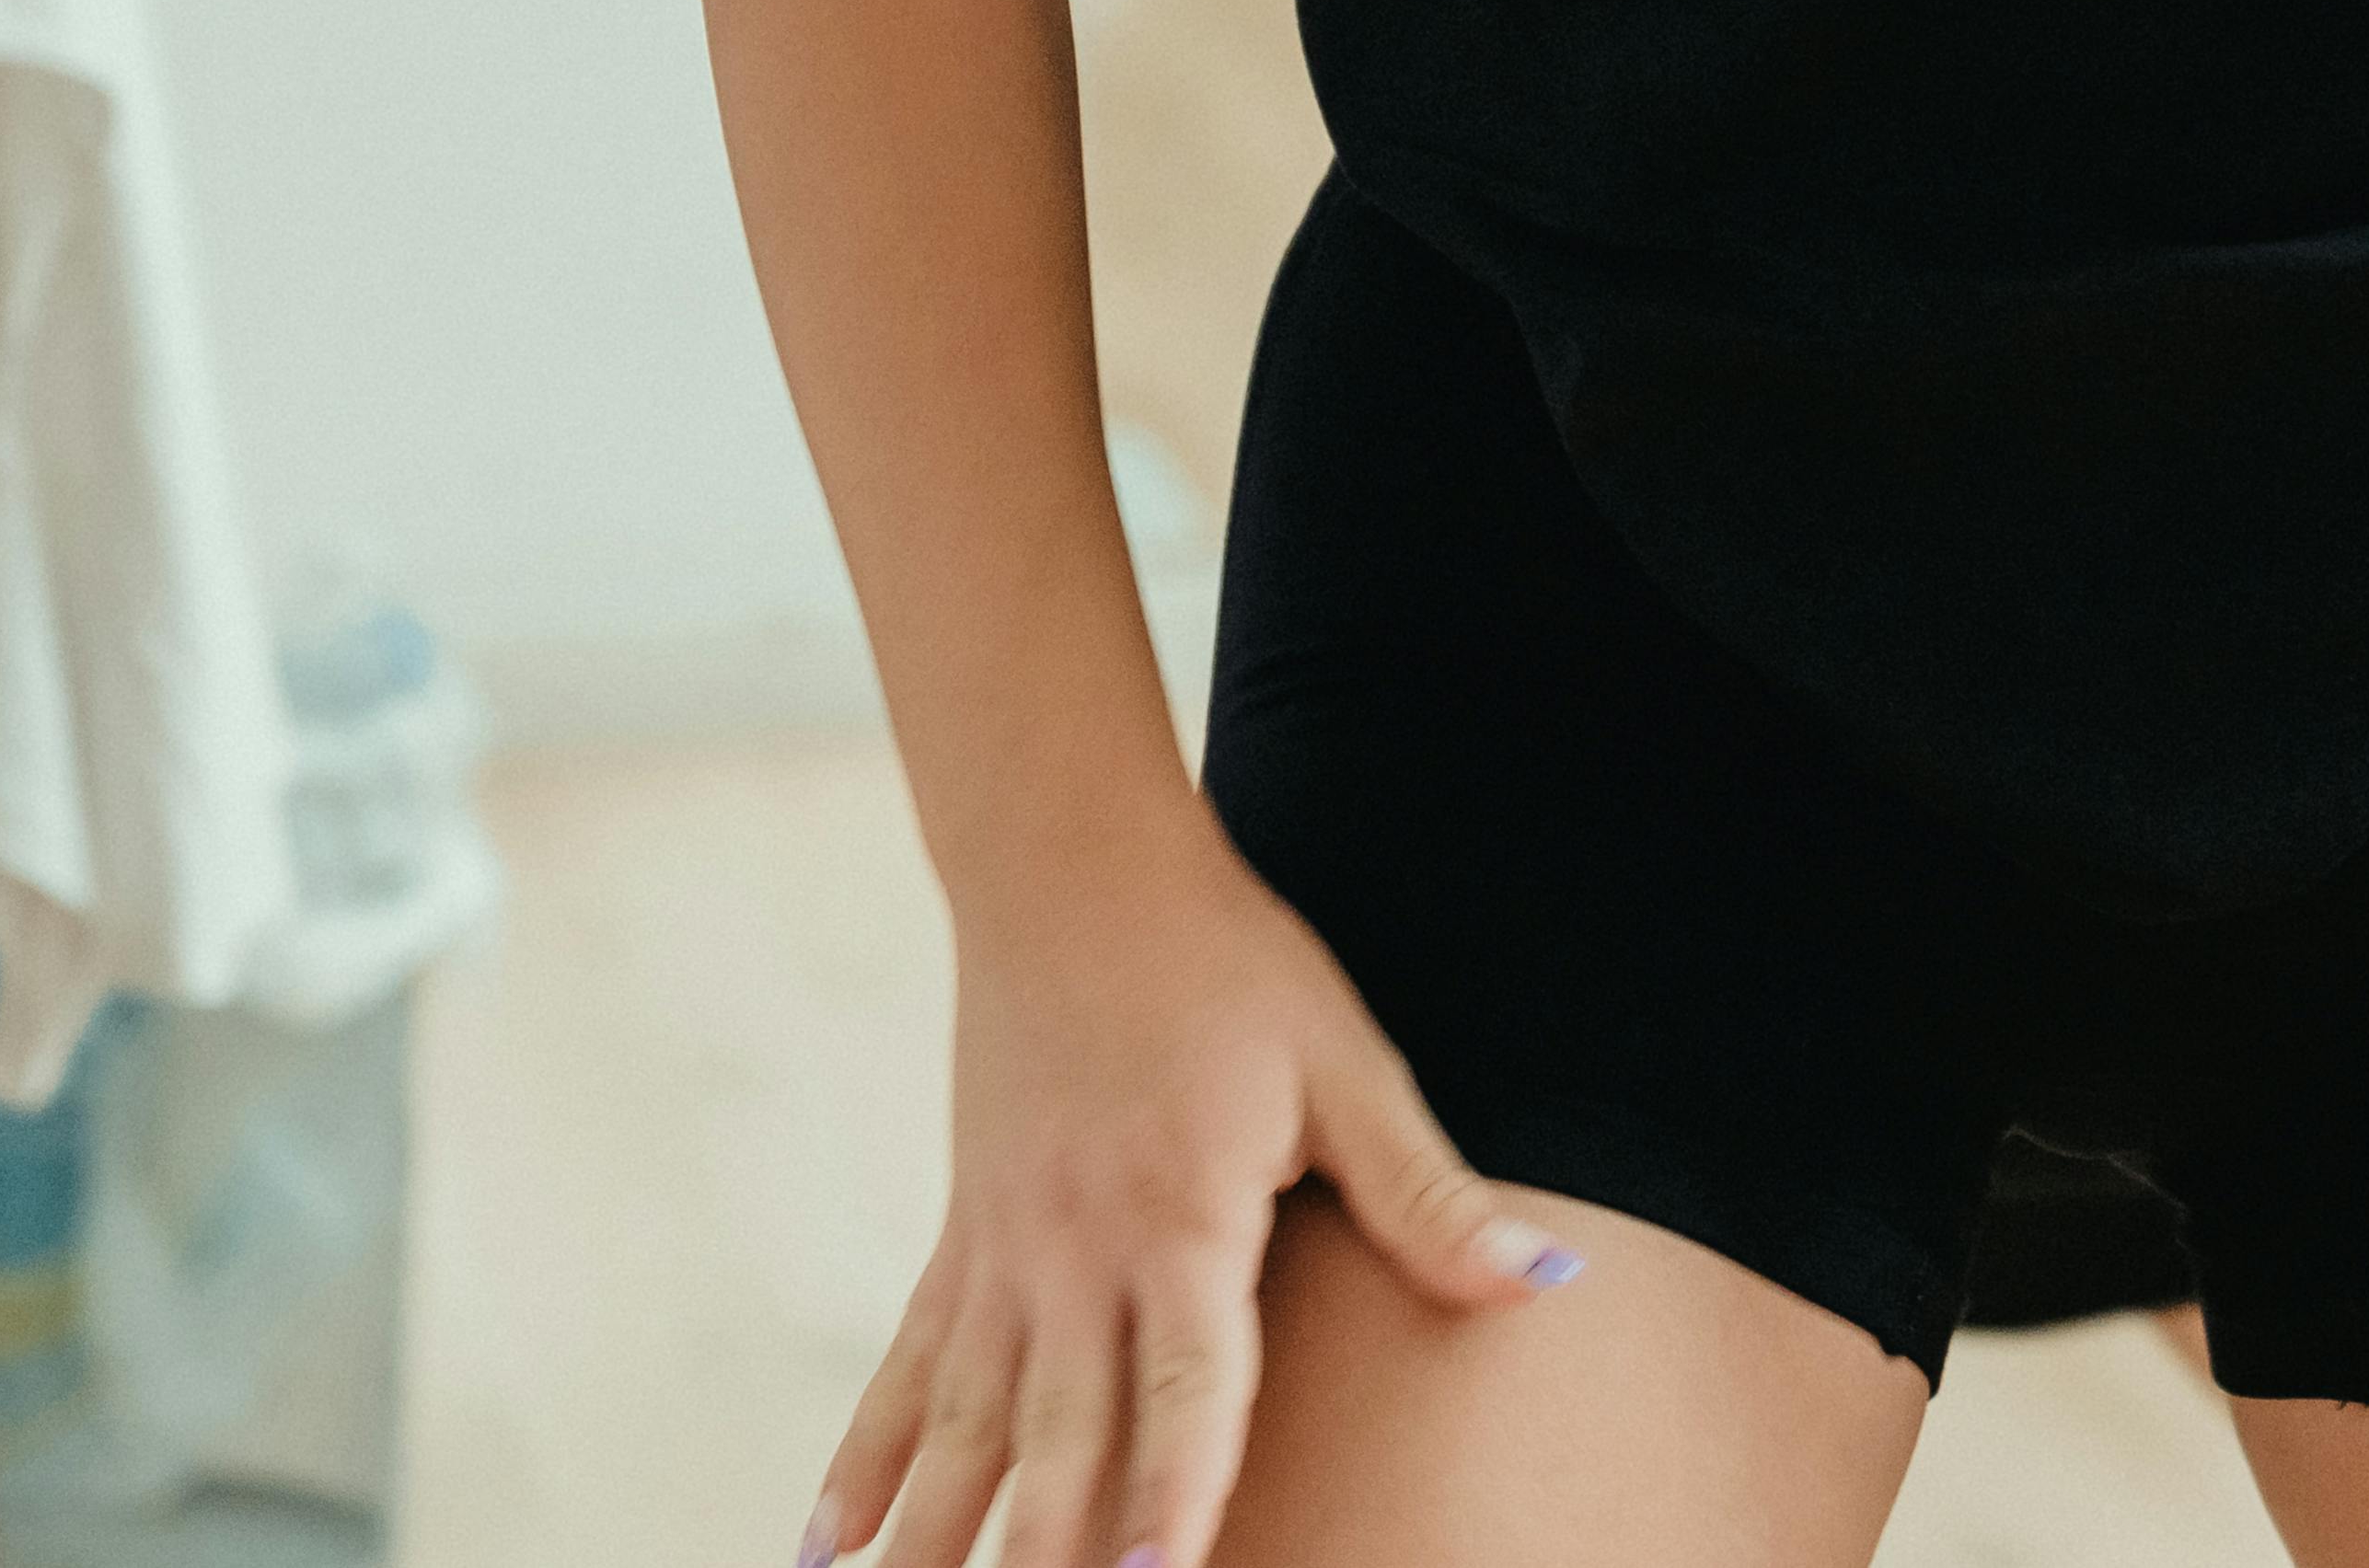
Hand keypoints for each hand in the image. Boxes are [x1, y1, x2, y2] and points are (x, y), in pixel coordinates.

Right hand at [808, 811, 1565, 1567]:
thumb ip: (1427, 1195)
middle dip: (1048, 1557)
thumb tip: (1539, 1280)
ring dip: (936, 1537)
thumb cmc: (1229, 963)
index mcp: (1184, 1220)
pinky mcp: (961, 1240)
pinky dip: (865, 1464)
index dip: (1172, 1494)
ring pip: (965, 1429)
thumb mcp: (1347, 1064)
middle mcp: (1077, 1256)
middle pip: (1062, 1440)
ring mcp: (1005, 1255)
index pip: (1184, 1391)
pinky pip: (903, 1373)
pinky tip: (829, 1546)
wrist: (1074, 869)